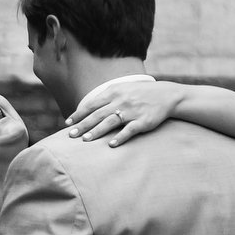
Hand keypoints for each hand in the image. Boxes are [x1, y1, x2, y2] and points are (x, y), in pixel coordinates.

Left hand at [64, 81, 185, 146]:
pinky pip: (129, 130)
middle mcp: (121, 101)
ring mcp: (132, 111)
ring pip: (110, 122)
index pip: (92, 104)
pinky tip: (111, 145)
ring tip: (85, 140)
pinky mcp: (143, 121)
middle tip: (70, 135)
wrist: (167, 95)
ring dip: (97, 131)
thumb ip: (105, 98)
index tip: (67, 123)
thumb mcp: (122, 89)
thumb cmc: (139, 94)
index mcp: (114, 92)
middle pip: (97, 115)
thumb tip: (85, 109)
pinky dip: (120, 137)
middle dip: (82, 125)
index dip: (79, 114)